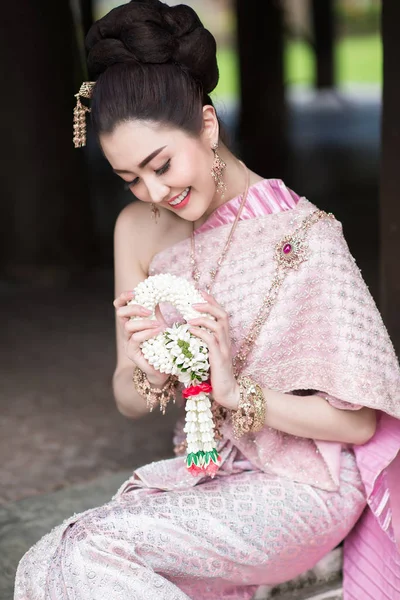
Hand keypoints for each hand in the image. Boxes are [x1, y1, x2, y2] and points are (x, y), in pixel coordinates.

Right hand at [113, 291, 169, 386]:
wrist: (163, 368)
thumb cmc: (165, 344)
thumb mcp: (164, 324)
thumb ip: (163, 311)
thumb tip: (171, 294)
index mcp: (133, 320)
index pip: (121, 305)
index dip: (124, 297)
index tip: (135, 292)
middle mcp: (127, 330)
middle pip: (120, 312)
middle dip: (134, 308)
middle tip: (149, 311)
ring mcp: (128, 341)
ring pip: (127, 326)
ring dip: (143, 322)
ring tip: (158, 324)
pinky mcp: (131, 352)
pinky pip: (135, 339)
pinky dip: (146, 333)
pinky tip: (157, 331)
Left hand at [187, 291, 238, 409]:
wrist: (229, 394)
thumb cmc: (215, 377)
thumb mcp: (208, 357)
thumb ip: (201, 345)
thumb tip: (186, 334)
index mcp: (224, 339)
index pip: (221, 314)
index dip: (212, 302)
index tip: (200, 292)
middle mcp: (226, 341)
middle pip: (222, 315)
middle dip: (209, 305)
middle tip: (193, 302)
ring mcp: (224, 349)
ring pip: (217, 325)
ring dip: (203, 317)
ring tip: (189, 316)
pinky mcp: (219, 358)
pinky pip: (210, 340)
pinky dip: (200, 332)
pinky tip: (190, 329)